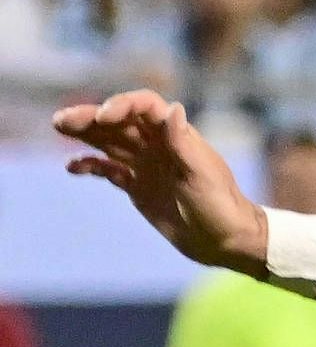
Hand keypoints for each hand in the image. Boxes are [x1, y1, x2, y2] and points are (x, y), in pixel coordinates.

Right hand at [54, 91, 268, 271]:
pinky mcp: (138, 186)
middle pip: (119, 122)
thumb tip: (173, 109)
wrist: (225, 241)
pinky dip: (91, 165)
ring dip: (84, 135)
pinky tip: (73, 167)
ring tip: (59, 127)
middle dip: (91, 117)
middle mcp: (158, 145)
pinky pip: (108, 170)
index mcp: (177, 136)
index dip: (123, 105)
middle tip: (62, 121)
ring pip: (109, 142)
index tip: (104, 117)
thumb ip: (183, 143)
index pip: (145, 107)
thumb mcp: (202, 175)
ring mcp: (146, 165)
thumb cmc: (221, 207)